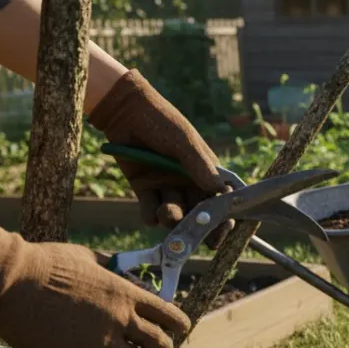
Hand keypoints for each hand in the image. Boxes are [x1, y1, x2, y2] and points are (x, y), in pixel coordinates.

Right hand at [0, 221, 191, 347]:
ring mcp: (103, 340)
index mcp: (126, 292)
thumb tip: (120, 268)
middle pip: (160, 344)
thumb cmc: (43, 263)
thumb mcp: (86, 257)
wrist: (9, 281)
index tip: (179, 330)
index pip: (169, 314)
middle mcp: (122, 318)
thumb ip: (109, 267)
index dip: (177, 325)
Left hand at [88, 70, 230, 235]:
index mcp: (205, 171)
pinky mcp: (144, 188)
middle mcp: (187, 182)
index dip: (223, 216)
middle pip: (198, 213)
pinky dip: (150, 215)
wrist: (125, 112)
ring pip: (175, 215)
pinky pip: (150, 211)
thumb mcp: (185, 141)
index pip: (220, 199)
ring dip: (173, 218)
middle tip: (194, 235)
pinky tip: (151, 209)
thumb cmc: (162, 121)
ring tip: (167, 212)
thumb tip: (221, 190)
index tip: (223, 228)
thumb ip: (200, 166)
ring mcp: (165, 186)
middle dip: (198, 226)